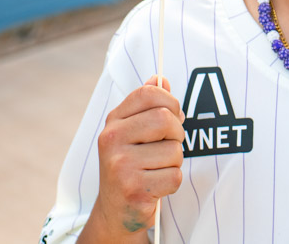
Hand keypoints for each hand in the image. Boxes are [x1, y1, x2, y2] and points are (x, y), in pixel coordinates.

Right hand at [85, 77, 184, 240]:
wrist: (116, 210)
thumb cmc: (132, 164)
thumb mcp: (134, 132)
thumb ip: (147, 106)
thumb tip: (160, 78)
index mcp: (114, 122)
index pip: (148, 93)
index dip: (169, 102)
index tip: (172, 115)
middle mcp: (112, 140)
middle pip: (165, 119)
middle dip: (177, 133)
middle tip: (168, 145)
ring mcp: (120, 166)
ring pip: (174, 150)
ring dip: (174, 162)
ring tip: (157, 169)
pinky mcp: (134, 190)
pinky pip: (174, 176)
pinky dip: (172, 182)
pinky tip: (156, 186)